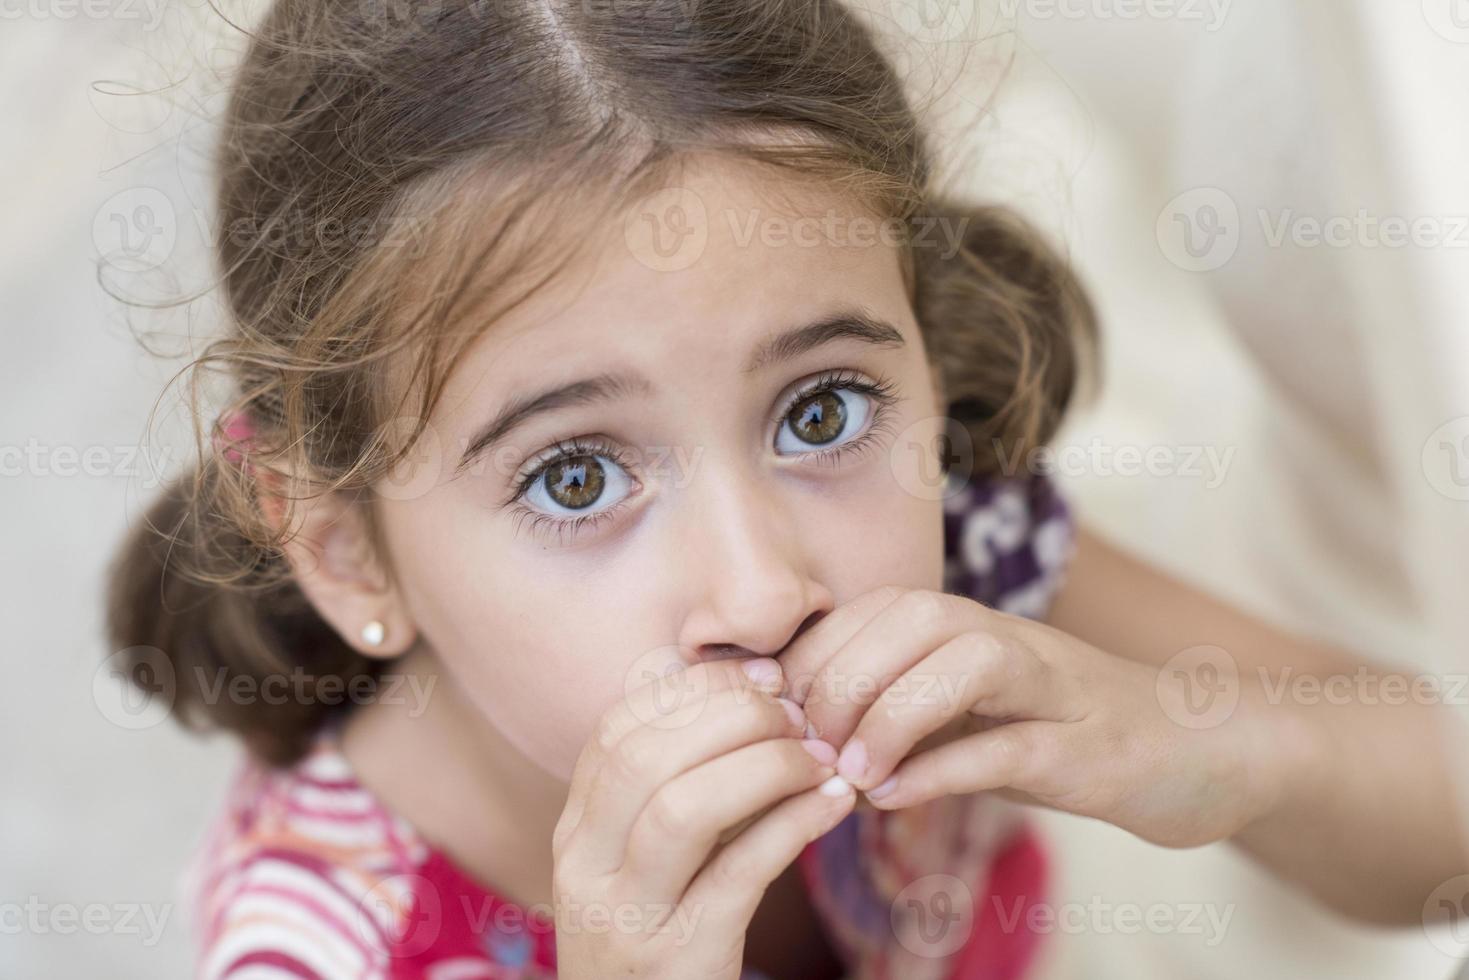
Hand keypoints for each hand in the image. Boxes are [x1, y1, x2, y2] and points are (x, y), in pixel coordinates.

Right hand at [551, 658, 855, 979]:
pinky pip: (738, 874)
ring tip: (819, 757)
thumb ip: (677, 784)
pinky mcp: (681, 959)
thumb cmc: (662, 935)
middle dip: (732, 717)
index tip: (763, 674)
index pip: (618, 727)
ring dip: (763, 767)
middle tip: (800, 714)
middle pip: (645, 757)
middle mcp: (584, 867)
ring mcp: (627, 918)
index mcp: (575, 830)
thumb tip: (741, 689)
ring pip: (683, 810)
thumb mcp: (645, 862)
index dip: (694, 687)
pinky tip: (833, 804)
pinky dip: (791, 826)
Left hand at [777, 586, 1280, 847]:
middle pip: (910, 621)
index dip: (811, 655)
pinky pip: (1012, 746)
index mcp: (974, 627)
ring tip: (848, 772)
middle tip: (805, 746)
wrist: (1204, 750)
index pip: (873, 611)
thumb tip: (816, 749)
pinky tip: (895, 798)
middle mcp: (1012, 640)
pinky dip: (946, 769)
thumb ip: (907, 720)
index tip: (771, 711)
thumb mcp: (979, 719)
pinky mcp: (1092, 747)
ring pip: (964, 664)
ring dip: (890, 715)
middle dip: (840, 679)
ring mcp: (1057, 689)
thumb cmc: (1069, 735)